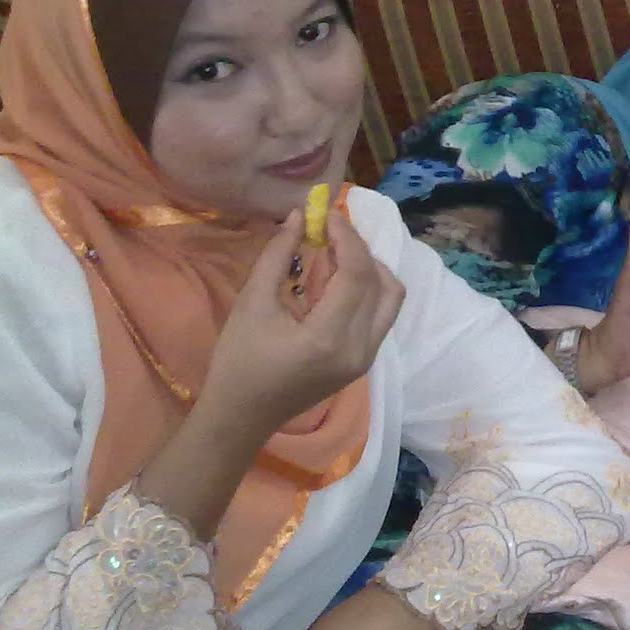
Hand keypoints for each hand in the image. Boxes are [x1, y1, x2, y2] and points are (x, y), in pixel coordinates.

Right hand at [201, 210, 404, 440]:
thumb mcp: (252, 303)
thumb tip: (298, 216)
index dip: (347, 237)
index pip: (357, 273)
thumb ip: (277, 256)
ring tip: (339, 252)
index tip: (329, 215)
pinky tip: (342, 277)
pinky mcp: (365, 362)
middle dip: (360, 249)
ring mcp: (367, 359)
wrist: (243, 415)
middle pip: (380, 283)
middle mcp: (359, 349)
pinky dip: (371, 290)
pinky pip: (383, 316)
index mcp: (329, 337)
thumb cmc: (238, 360)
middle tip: (332, 230)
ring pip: (391, 300)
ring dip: (372, 269)